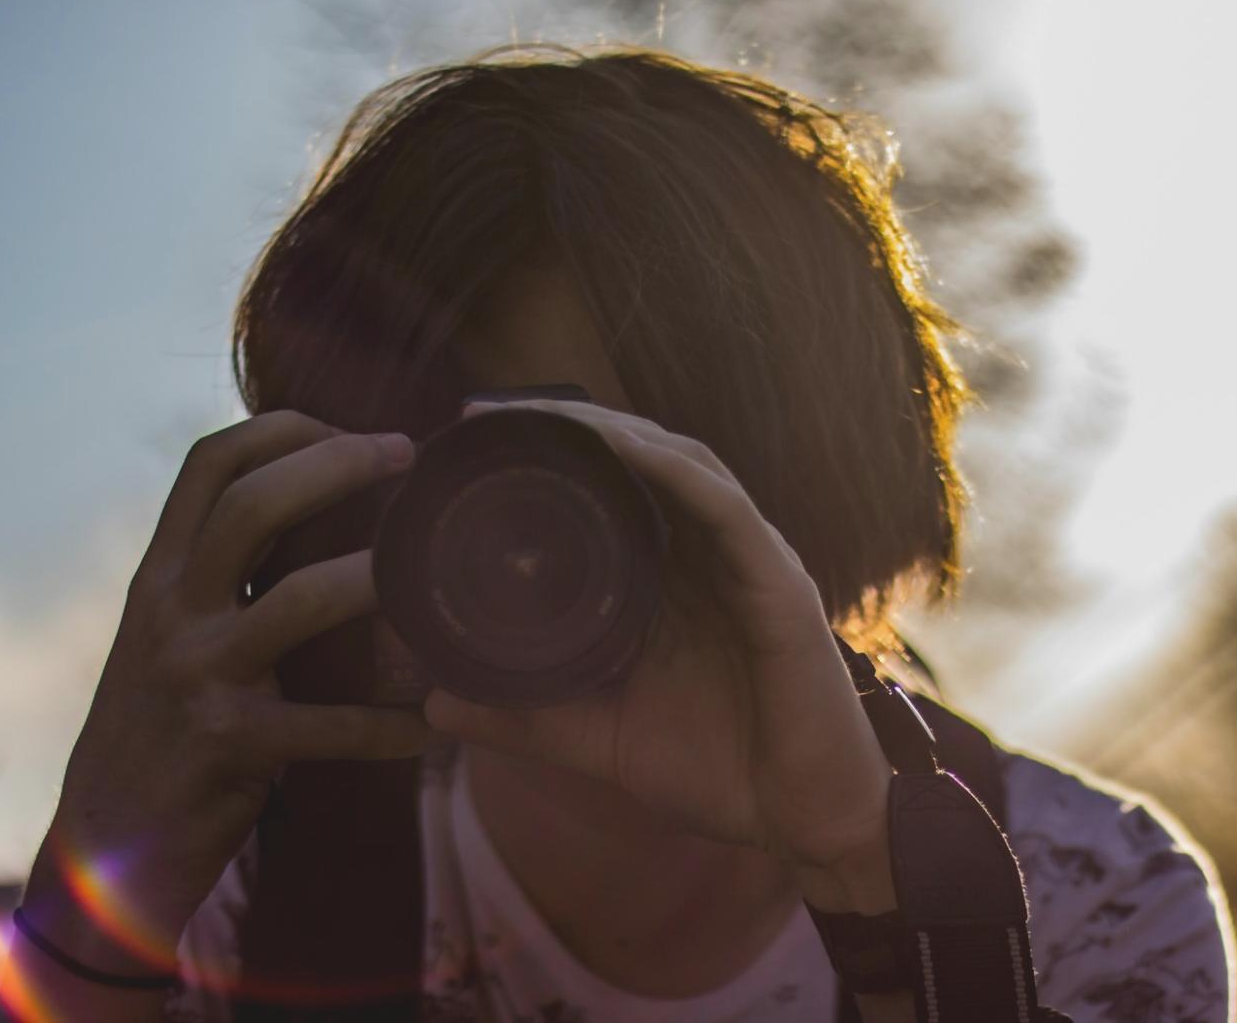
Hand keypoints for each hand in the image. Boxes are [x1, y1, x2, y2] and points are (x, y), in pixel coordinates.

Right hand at [21, 411, 436, 975]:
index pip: (210, 464)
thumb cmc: (157, 728)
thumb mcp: (167, 635)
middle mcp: (171, 610)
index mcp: (160, 575)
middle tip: (408, 456)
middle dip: (338, 464)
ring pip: (299, 599)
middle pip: (253, 503)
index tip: (351, 431)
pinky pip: (331, 727)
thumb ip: (218, 578)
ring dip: (377, 581)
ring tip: (435, 578)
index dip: (282, 429)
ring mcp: (197, 675)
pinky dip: (391, 727)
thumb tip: (304, 512)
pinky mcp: (230, 745)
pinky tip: (437, 726)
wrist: (103, 848)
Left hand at [423, 401, 895, 911]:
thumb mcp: (598, 738)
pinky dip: (678, 473)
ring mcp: (748, 563)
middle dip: (570, 426)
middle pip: (642, 458)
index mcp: (673, 579)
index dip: (552, 453)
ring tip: (547, 416)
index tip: (473, 436)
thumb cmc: (716, 771)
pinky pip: (727, 509)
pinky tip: (630, 450)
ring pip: (684, 464)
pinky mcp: (778, 585)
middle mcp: (710, 555)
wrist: (801, 823)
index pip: (613, 488)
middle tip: (489, 412)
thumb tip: (435, 703)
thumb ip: (525, 716)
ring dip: (617, 433)